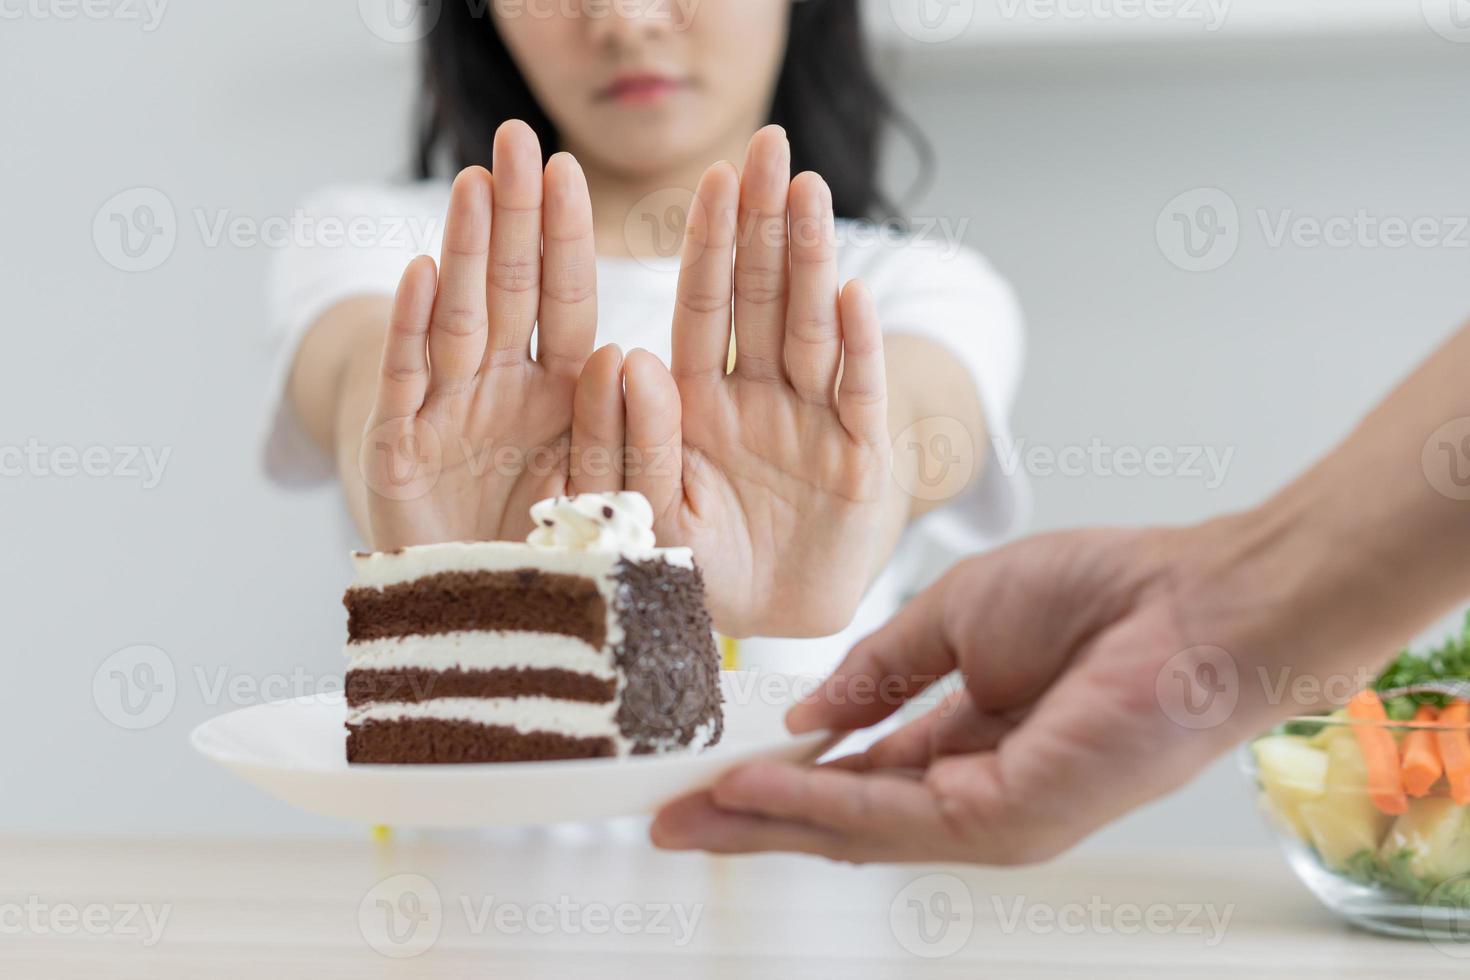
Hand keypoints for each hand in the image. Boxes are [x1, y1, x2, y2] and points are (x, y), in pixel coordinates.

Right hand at [360, 122, 622, 548]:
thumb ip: (621, 436)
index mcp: (562, 394)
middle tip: (516, 140)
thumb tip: (626, 353)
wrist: (480, 614)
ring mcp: (447, 413)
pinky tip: (419, 273)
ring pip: (458, 319)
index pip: (565, 301)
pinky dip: (413, 333)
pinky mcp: (399, 451)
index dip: (563, 238)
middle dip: (514, 217)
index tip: (568, 170)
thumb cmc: (552, 551)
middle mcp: (503, 390)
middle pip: (510, 290)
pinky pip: (409, 383)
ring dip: (463, 254)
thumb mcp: (604, 496)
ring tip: (474, 186)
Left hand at [620, 127, 895, 636]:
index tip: (711, 179)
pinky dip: (857, 350)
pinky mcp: (859, 458)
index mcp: (697, 402)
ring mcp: (811, 421)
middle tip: (768, 146)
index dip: (710, 245)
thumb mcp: (648, 513)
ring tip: (807, 193)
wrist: (777, 614)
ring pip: (809, 329)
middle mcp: (757, 397)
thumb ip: (634, 444)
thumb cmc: (702, 563)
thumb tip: (625, 357)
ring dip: (810, 262)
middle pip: (761, 299)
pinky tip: (852, 296)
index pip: (703, 309)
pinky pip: (856, 395)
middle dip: (763, 225)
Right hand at [651, 524, 1279, 862]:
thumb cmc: (1102, 596)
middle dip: (753, 818)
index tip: (712, 771)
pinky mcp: (1010, 821)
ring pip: (854, 829)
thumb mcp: (954, 617)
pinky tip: (756, 790)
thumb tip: (810, 711)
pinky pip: (891, 817)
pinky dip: (816, 803)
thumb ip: (880, 669)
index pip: (856, 773)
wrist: (1193, 601)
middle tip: (672, 818)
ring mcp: (993, 816)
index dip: (780, 774)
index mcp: (967, 739)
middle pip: (842, 817)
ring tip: (690, 811)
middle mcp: (976, 791)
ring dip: (766, 818)